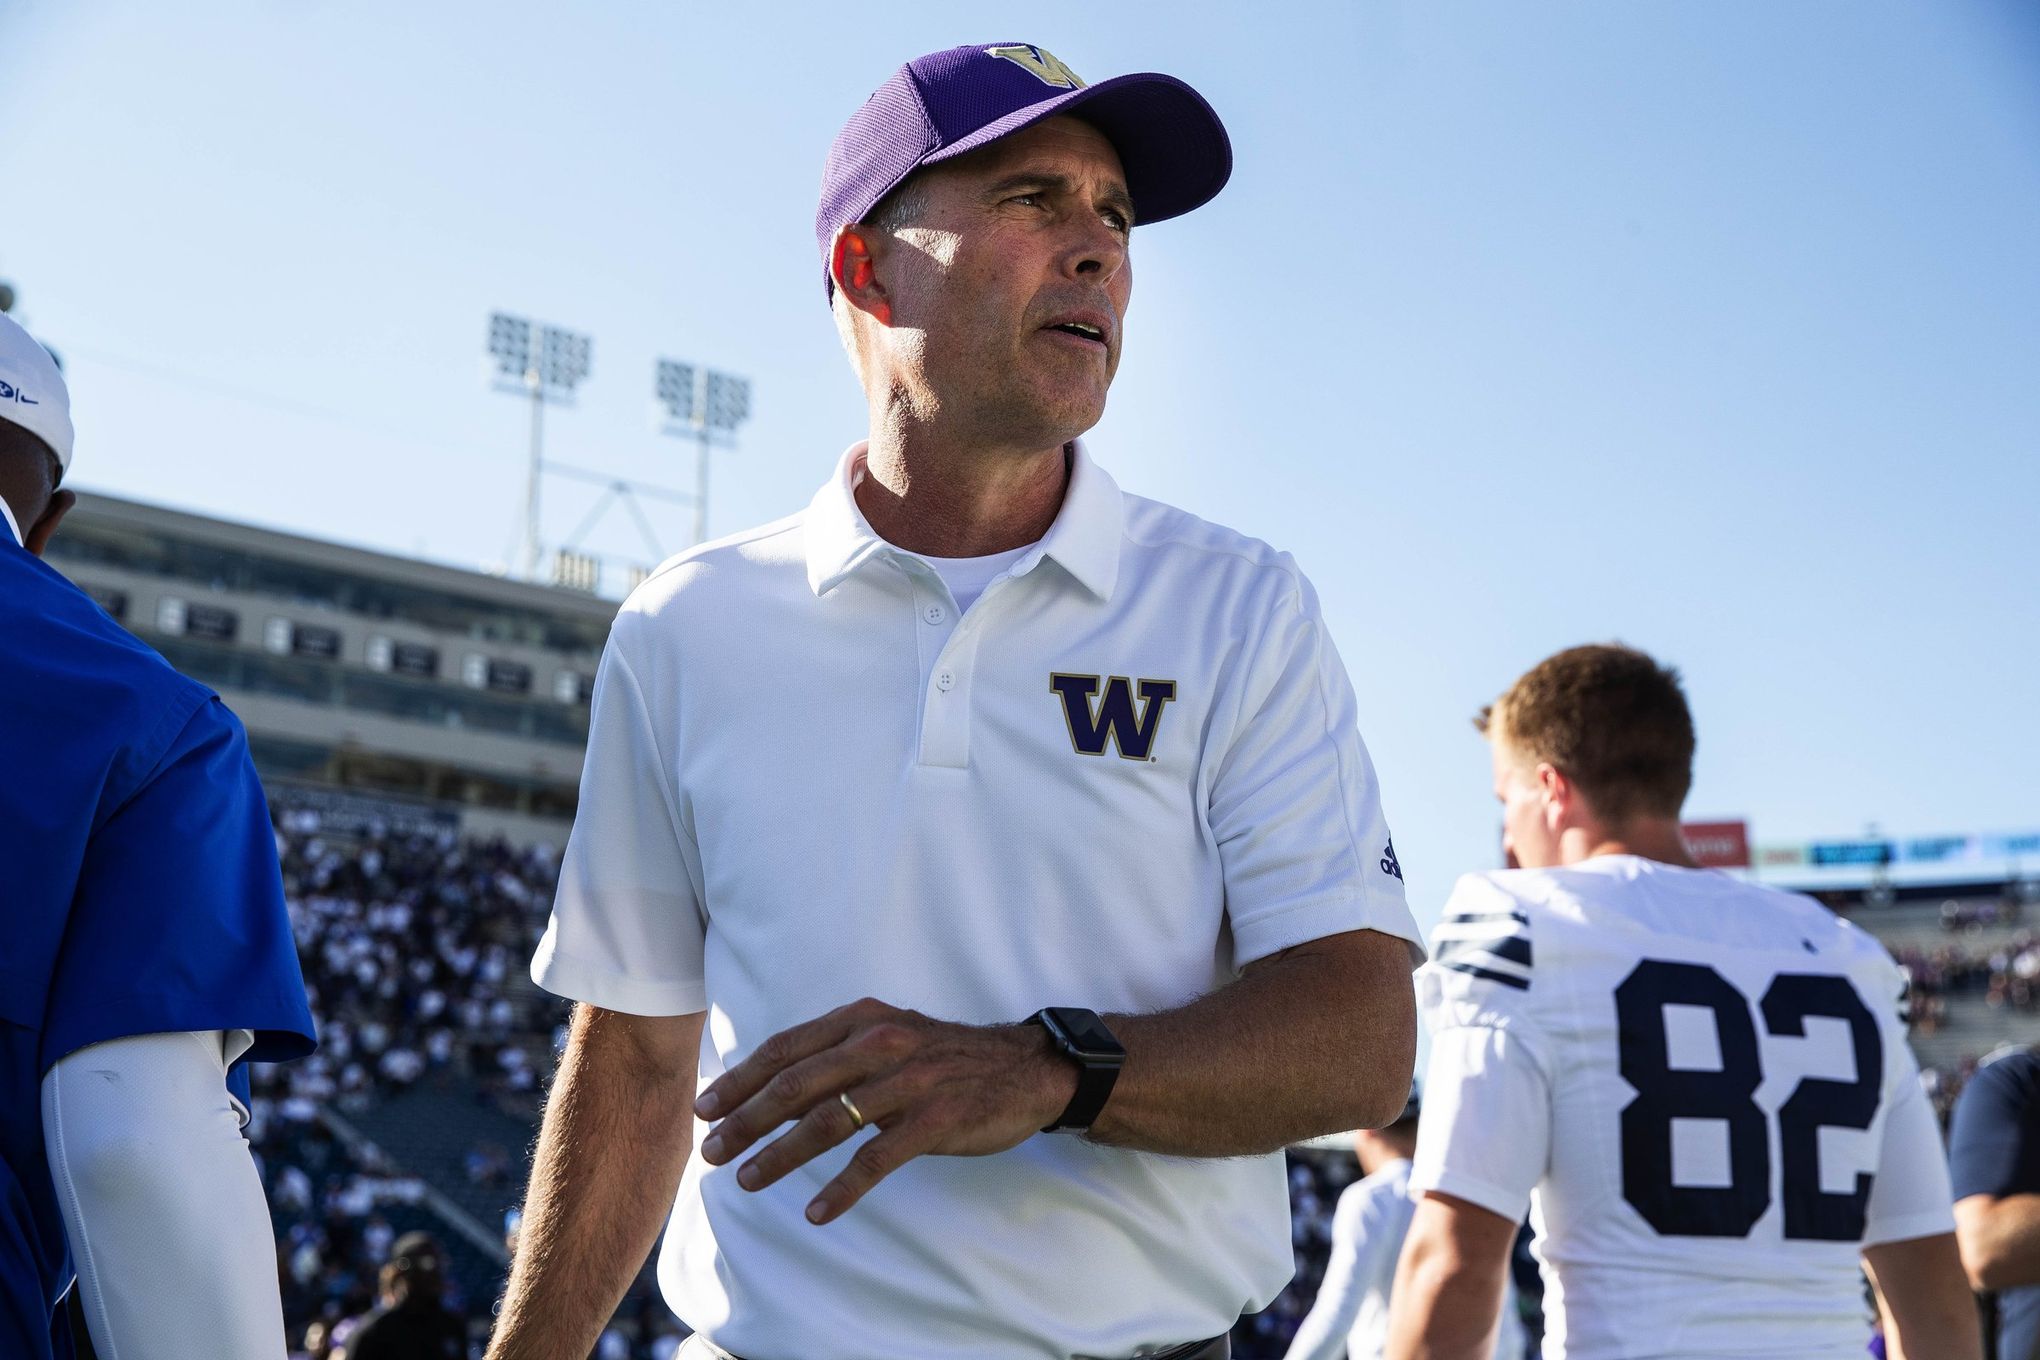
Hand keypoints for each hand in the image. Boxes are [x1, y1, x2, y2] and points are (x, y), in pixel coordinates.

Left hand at [693, 998, 1077, 1223]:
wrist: (1026, 1067)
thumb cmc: (946, 1057)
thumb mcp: (890, 1035)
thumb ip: (839, 1053)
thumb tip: (773, 1085)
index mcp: (862, 1020)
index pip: (786, 1049)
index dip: (741, 1079)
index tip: (707, 1109)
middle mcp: (880, 1044)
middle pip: (796, 1086)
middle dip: (746, 1121)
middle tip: (713, 1153)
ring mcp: (908, 1081)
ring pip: (827, 1122)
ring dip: (781, 1156)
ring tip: (748, 1182)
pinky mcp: (935, 1119)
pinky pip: (876, 1159)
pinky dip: (842, 1190)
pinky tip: (817, 1213)